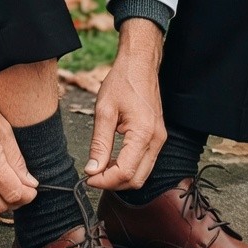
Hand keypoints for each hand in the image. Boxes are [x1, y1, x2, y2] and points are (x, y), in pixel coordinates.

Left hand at [84, 19, 166, 190]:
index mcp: (143, 133)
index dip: (105, 181)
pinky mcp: (157, 137)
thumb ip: (99, 143)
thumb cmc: (123, 81)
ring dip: (121, 176)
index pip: (125, 173)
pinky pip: (145, 162)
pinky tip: (112, 160)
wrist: (140, 64)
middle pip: (137, 180)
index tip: (88, 178)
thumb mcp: (104, 110)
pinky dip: (128, 167)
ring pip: (142, 174)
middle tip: (92, 175)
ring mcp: (159, 139)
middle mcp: (156, 140)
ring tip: (100, 168)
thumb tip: (93, 169)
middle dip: (113, 183)